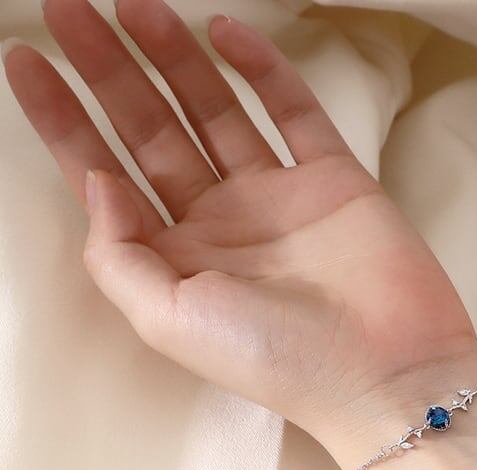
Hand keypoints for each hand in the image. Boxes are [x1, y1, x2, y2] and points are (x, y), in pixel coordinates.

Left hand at [4, 0, 476, 469]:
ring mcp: (278, 198)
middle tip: (68, 8)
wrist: (386, 370)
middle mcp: (222, 225)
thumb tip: (98, 182)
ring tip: (132, 5)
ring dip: (174, 60)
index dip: (64, 122)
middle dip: (109, 72)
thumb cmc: (278, 360)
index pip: (107, 178)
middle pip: (153, 134)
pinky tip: (223, 32)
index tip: (27, 62)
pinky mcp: (334, 180)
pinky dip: (263, 70)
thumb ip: (118, 255)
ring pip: (216, 112)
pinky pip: (293, 112)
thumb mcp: (170, 321)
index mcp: (178, 261)